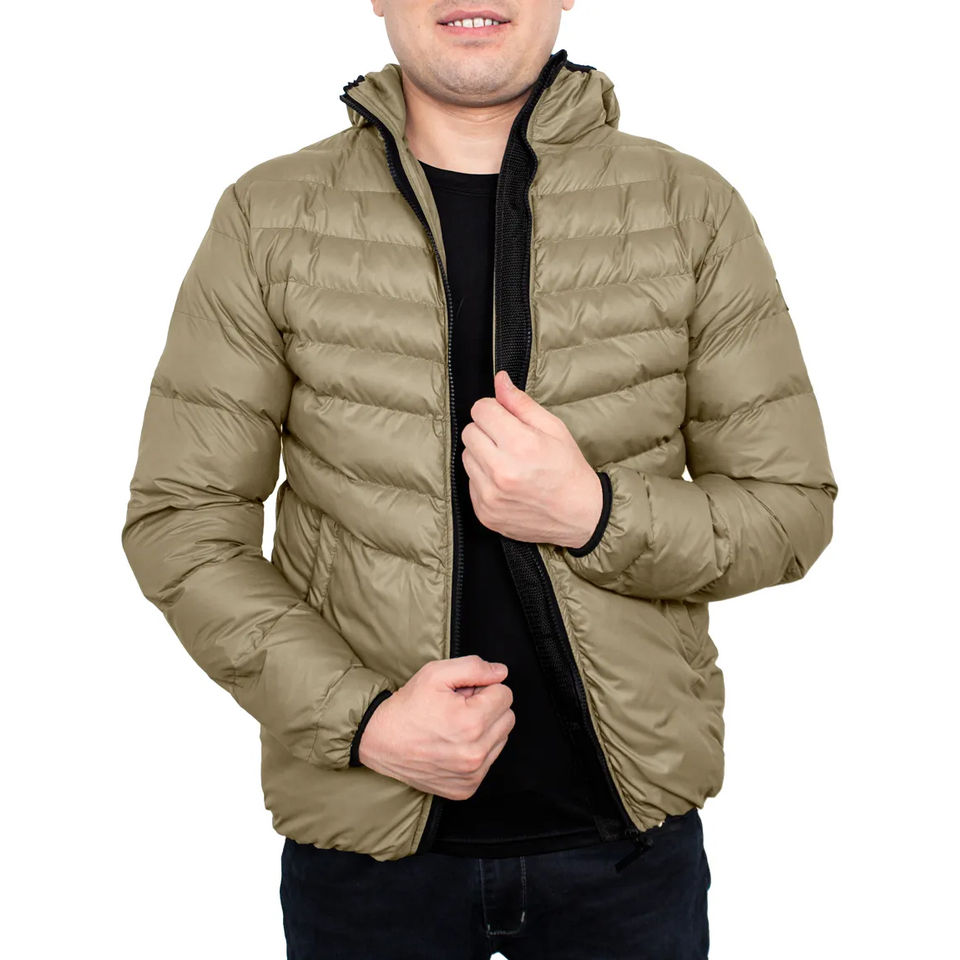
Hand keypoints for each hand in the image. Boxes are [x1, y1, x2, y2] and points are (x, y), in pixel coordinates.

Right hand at [357, 655, 514, 799]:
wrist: (381, 740)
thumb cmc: (408, 706)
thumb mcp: (436, 673)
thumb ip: (474, 667)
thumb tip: (501, 672)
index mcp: (472, 722)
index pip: (505, 694)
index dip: (484, 688)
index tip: (464, 693)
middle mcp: (475, 752)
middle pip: (508, 718)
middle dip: (488, 707)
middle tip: (459, 707)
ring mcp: (472, 774)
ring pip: (501, 739)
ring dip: (485, 729)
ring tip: (455, 726)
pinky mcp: (466, 788)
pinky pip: (489, 762)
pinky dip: (476, 750)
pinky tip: (453, 744)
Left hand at [461, 369, 602, 547]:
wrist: (581, 516)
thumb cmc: (569, 470)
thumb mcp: (553, 429)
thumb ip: (521, 404)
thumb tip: (499, 380)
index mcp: (520, 445)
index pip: (481, 410)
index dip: (494, 410)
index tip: (505, 418)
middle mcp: (501, 471)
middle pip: (469, 432)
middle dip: (486, 431)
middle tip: (509, 441)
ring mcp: (490, 495)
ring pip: (467, 457)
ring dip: (483, 455)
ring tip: (509, 463)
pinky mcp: (484, 513)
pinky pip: (470, 483)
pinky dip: (484, 479)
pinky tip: (506, 483)